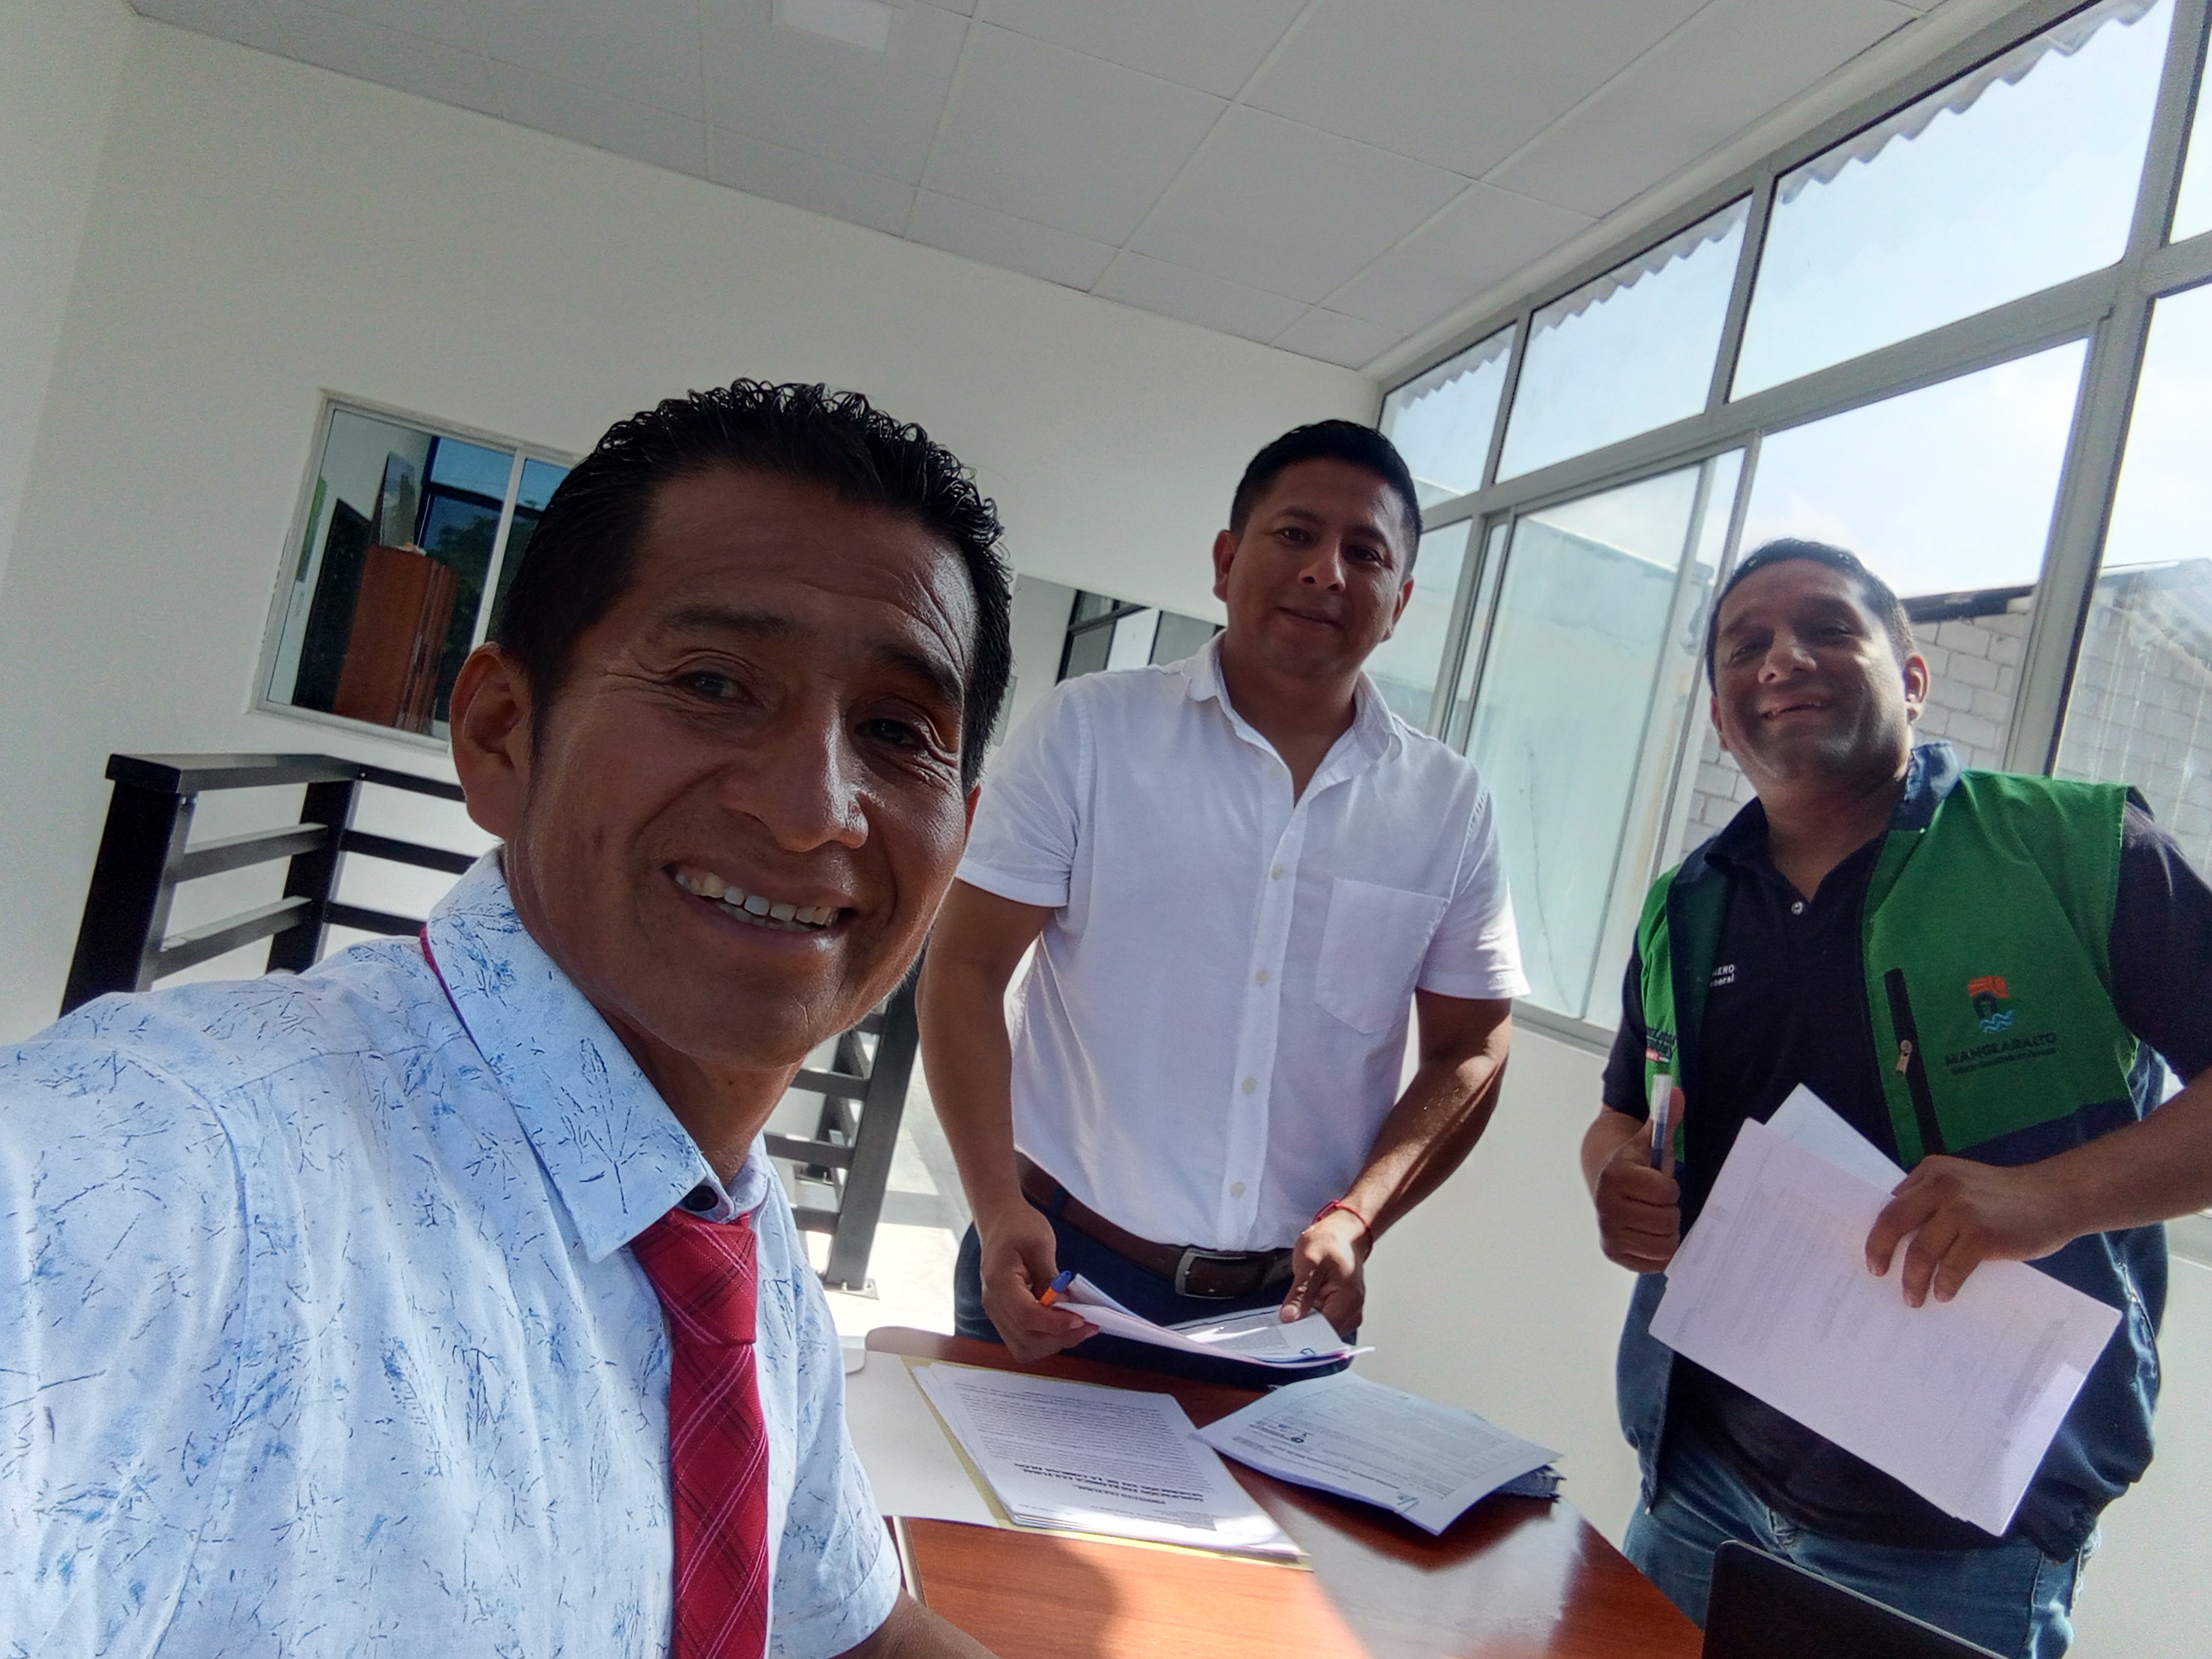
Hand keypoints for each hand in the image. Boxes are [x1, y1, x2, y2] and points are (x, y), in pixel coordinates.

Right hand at [975, 1202, 1093, 1361]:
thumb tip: (1065, 1306)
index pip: (1027, 1317)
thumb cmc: (1019, 1225)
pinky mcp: (1004, 1315)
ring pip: (1023, 1347)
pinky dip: (1044, 1340)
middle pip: (1025, 1339)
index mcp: (999, 1282)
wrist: (999, 1220)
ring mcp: (996, 1312)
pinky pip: (1022, 1340)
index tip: (1081, 1319)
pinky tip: (1061, 1326)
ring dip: (1052, 1343)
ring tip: (1077, 1328)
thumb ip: (1051, 1277)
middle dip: (1059, 1339)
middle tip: (1087, 1326)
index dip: (1055, 1324)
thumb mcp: (1041, 1243)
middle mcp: (993, 1303)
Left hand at [1281, 1208, 1370, 1336]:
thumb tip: (1289, 1318)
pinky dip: (1308, 1319)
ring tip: (1287, 1315)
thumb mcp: (1309, 1263)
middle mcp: (1353, 1311)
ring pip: (1321, 1330)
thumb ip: (1300, 1293)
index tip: (1283, 1333)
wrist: (1341, 1234)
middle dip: (1301, 1331)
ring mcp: (1348, 1313)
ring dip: (1304, 1325)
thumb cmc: (1329, 1243)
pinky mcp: (1340, 1311)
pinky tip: (1296, 1311)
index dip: (1302, 1334)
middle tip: (1280, 1325)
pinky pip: (1322, 1322)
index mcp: (1349, 1300)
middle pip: (1323, 1334)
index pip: (1324, 1332)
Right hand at [1593, 1124, 1678, 1272]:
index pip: (1665, 1191)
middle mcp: (1607, 1206)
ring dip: (1668, 1232)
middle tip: (1659, 1202)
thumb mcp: (1652, 1140)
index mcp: (1616, 1175)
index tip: (1659, 1181)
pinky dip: (1660, 1251)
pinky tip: (1651, 1234)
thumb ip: (1666, 1118)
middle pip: (1666, 1220)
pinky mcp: (1614, 1253)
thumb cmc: (1639, 1165)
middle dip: (1670, 1210)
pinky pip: (1655, 1262)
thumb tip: (1679, 1092)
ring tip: (1657, 1218)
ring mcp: (1609, 1232)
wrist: (1607, 1184)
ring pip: (1663, 1244)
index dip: (1670, 1186)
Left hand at [1865, 1156, 2079, 1306]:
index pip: (1891, 1204)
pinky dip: (1944, 1284)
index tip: (1869, 1254)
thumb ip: (1932, 1198)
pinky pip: (1952, 1267)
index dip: (1876, 1232)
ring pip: (1921, 1251)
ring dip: (1912, 1279)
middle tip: (1877, 1273)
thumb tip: (1898, 1237)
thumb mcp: (1962, 1182)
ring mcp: (1962, 1210)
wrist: (2056, 1196)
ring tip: (1911, 1298)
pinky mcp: (1983, 1235)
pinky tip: (1943, 1294)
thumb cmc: (2006, 1196)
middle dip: (1880, 1252)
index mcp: (1931, 1172)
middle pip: (1894, 1223)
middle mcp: (1942, 1186)